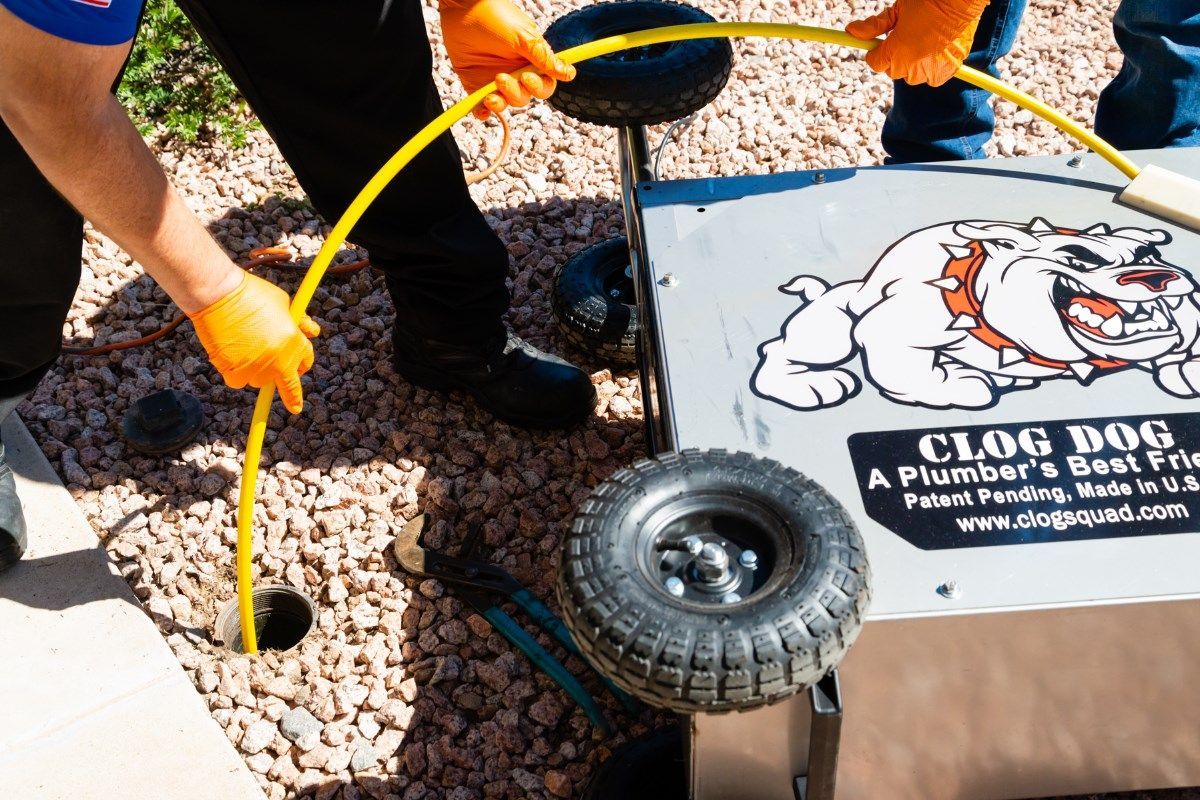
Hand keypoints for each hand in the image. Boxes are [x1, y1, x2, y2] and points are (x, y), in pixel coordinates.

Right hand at [187, 272, 319, 412]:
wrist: (220, 293)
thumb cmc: (252, 293)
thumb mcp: (285, 303)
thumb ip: (298, 322)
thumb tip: (311, 331)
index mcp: (295, 343)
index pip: (305, 363)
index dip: (300, 365)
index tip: (296, 369)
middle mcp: (279, 360)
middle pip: (288, 384)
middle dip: (286, 385)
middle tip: (283, 386)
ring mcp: (257, 368)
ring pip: (260, 381)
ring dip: (256, 371)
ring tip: (244, 348)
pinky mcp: (234, 372)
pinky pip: (237, 381)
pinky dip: (233, 372)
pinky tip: (229, 354)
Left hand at [440, 0, 574, 118]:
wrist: (462, 9)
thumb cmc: (495, 17)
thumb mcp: (523, 36)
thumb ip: (544, 58)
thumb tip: (569, 73)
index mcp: (532, 61)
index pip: (545, 84)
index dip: (540, 87)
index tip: (528, 78)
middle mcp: (516, 73)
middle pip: (527, 97)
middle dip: (517, 94)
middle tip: (502, 78)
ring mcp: (496, 81)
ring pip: (507, 103)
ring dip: (501, 102)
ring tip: (491, 89)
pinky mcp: (476, 85)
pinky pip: (482, 107)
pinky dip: (483, 113)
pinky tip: (482, 108)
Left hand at [846, 0, 989, 86]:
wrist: (960, 0)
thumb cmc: (926, 1)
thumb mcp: (897, 10)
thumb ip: (874, 26)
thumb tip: (850, 30)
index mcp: (895, 51)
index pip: (875, 63)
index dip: (877, 52)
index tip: (882, 43)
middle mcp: (910, 66)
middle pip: (893, 71)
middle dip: (895, 58)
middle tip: (907, 38)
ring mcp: (929, 71)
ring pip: (912, 76)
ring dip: (913, 65)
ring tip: (923, 43)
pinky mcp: (946, 72)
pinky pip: (932, 78)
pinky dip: (932, 69)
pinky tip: (935, 52)